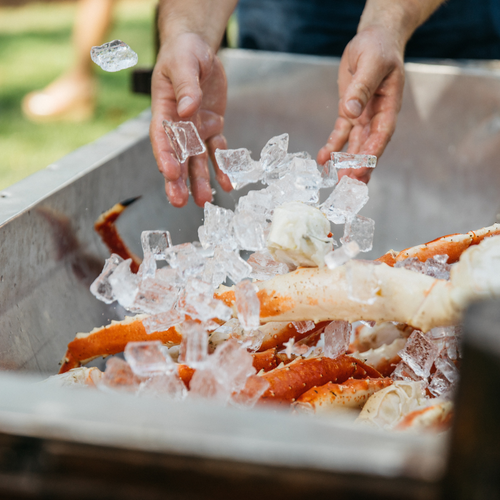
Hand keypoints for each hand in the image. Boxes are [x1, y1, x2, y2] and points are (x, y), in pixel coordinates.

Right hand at [150, 33, 231, 207]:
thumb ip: (186, 85)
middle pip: (177, 156)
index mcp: (165, 109)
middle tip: (178, 201)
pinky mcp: (212, 129)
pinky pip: (218, 151)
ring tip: (203, 202)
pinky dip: (223, 167)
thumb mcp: (184, 62)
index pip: (162, 136)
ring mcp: (196, 130)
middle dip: (177, 180)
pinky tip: (228, 184)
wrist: (198, 51)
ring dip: (200, 181)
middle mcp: (179, 125)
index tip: (169, 173)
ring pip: (197, 160)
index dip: (164, 155)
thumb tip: (188, 108)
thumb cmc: (184, 53)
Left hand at [317, 26, 404, 182]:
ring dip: (346, 163)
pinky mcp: (349, 113)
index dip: (372, 153)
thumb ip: (362, 87)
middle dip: (359, 166)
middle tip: (348, 184)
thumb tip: (350, 110)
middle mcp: (376, 115)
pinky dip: (332, 147)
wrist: (374, 39)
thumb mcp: (372, 63)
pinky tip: (322, 160)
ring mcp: (363, 116)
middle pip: (368, 146)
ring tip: (336, 181)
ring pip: (354, 146)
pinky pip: (340, 134)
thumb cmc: (379, 48)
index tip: (362, 169)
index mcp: (389, 105)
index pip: (382, 134)